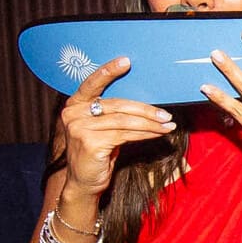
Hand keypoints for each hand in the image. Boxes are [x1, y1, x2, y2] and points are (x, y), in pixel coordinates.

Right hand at [56, 56, 177, 197]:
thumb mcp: (102, 128)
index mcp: (75, 104)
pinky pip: (125, 135)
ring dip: (150, 124)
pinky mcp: (90, 143)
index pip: (92, 83)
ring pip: (124, 121)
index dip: (108, 71)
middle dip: (146, 110)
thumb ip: (113, 113)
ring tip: (168, 125)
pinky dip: (145, 134)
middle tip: (167, 114)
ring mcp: (79, 128)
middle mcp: (73, 113)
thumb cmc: (97, 151)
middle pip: (117, 105)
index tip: (126, 60)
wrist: (84, 181)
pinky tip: (158, 134)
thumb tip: (145, 103)